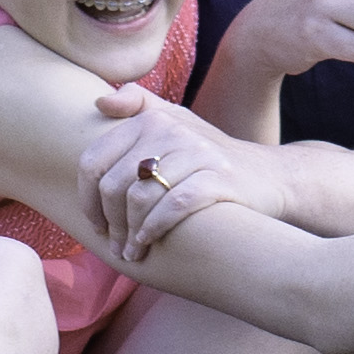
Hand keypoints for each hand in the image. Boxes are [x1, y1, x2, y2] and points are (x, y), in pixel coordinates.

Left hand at [73, 85, 279, 266]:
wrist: (267, 176)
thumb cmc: (207, 156)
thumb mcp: (177, 122)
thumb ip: (138, 106)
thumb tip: (98, 101)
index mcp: (151, 119)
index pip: (93, 160)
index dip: (86, 198)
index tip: (95, 222)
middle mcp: (172, 129)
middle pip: (114, 184)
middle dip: (109, 222)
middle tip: (114, 244)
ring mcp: (197, 152)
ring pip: (140, 197)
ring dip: (129, 233)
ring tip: (131, 252)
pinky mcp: (218, 177)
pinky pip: (172, 206)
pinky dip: (154, 229)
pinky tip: (149, 242)